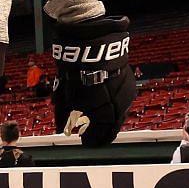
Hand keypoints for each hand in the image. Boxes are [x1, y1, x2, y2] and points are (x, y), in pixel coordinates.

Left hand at [49, 15, 134, 145]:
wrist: (91, 45)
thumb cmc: (76, 73)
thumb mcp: (65, 97)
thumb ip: (63, 116)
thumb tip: (59, 128)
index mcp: (106, 114)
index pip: (101, 136)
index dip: (92, 141)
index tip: (85, 142)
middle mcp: (120, 106)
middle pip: (112, 126)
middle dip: (100, 132)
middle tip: (91, 135)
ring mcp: (126, 93)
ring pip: (118, 113)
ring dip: (108, 118)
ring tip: (96, 119)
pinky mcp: (129, 81)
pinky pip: (122, 100)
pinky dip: (112, 104)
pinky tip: (103, 103)